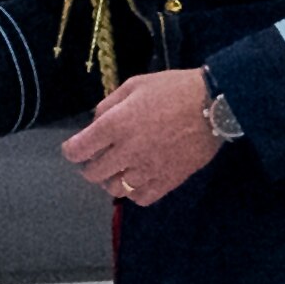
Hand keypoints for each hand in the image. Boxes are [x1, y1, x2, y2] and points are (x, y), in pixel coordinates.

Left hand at [63, 67, 218, 206]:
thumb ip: (109, 104)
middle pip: (93, 174)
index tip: (74, 148)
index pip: (78, 150)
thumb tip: (95, 122)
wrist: (213, 105)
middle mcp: (127, 151)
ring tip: (120, 169)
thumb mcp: (135, 84)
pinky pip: (140, 198)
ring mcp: (147, 170)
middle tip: (97, 158)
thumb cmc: (173, 89)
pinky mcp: (167, 181)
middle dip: (90, 166)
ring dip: (112, 180)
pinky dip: (134, 192)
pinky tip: (138, 180)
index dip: (71, 150)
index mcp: (116, 125)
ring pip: (114, 189)